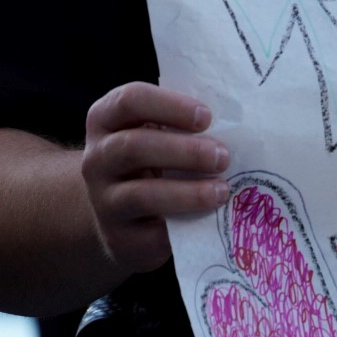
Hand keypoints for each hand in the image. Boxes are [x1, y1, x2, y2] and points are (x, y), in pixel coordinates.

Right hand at [81, 82, 229, 273]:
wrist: (126, 217)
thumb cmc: (155, 162)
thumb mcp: (161, 134)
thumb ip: (185, 125)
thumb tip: (240, 122)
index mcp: (107, 120)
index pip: (130, 100)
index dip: (169, 106)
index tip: (206, 117)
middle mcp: (97, 158)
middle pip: (134, 147)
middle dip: (185, 151)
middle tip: (223, 156)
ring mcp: (104, 199)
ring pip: (141, 194)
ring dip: (188, 192)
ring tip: (222, 190)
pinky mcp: (119, 236)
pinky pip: (153, 232)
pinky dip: (185, 223)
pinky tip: (210, 217)